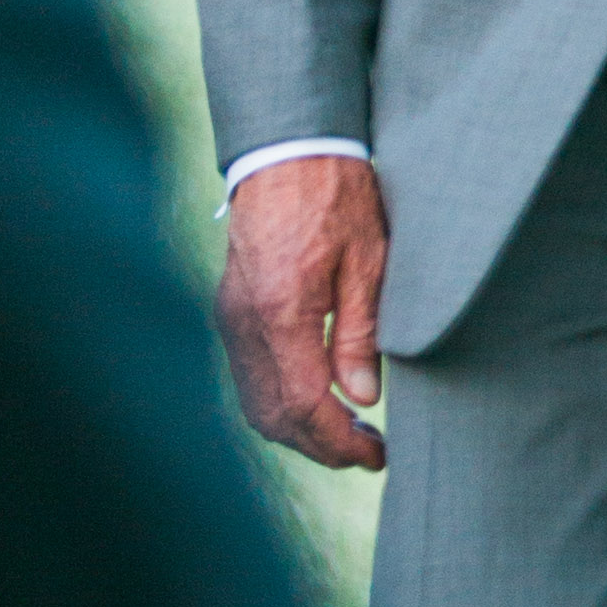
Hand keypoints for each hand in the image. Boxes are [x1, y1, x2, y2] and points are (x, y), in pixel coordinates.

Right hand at [214, 152, 389, 470]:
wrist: (287, 151)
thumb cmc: (337, 197)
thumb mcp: (369, 261)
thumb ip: (362, 333)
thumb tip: (362, 398)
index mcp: (281, 311)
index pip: (304, 405)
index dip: (340, 441)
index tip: (377, 455)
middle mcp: (245, 322)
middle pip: (274, 416)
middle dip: (321, 446)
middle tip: (370, 452)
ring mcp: (230, 318)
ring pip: (256, 403)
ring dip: (300, 430)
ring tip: (351, 433)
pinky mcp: (230, 312)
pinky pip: (250, 378)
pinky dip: (282, 403)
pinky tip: (321, 400)